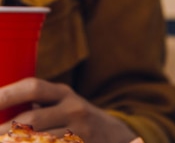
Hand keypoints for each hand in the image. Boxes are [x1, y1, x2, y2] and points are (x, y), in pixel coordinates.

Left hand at [0, 78, 136, 142]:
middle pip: (29, 120)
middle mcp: (73, 109)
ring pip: (36, 141)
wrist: (113, 136)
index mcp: (63, 93)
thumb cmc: (73, 119)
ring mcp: (79, 131)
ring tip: (1, 141)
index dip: (5, 95)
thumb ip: (35, 104)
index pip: (32, 87)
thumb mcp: (61, 103)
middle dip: (0, 132)